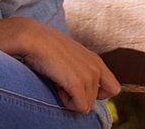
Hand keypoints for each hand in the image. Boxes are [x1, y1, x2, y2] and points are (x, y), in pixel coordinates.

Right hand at [0, 18, 119, 114]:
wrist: (31, 37)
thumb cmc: (44, 46)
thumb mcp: (68, 56)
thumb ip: (79, 68)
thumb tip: (75, 87)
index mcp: (96, 61)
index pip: (113, 88)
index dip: (96, 93)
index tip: (76, 86)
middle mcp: (97, 67)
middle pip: (97, 99)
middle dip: (78, 95)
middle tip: (61, 81)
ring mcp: (89, 75)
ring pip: (87, 105)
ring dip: (70, 98)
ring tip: (57, 80)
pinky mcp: (78, 83)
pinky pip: (80, 107)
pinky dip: (67, 103)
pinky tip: (57, 87)